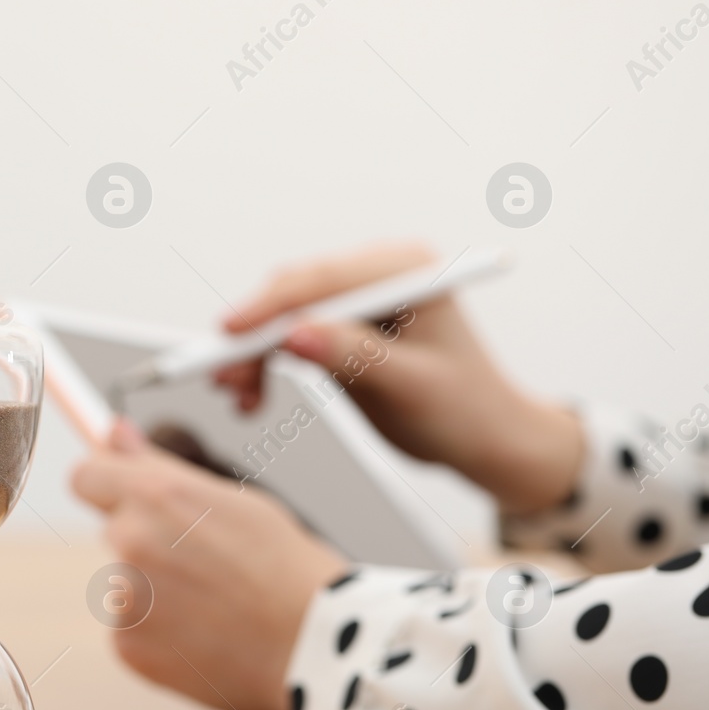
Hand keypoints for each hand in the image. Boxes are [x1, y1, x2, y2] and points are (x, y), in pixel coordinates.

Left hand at [71, 419, 345, 709]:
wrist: (317, 646)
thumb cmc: (285, 567)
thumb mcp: (231, 501)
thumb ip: (159, 466)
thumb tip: (112, 432)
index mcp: (157, 494)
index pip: (86, 476)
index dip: (106, 483)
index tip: (124, 495)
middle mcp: (131, 540)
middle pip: (114, 529)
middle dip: (147, 539)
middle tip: (208, 564)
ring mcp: (125, 597)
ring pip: (126, 582)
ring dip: (156, 590)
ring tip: (216, 605)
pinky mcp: (126, 645)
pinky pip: (131, 628)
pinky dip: (159, 634)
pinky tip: (205, 637)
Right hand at [213, 242, 582, 514]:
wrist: (484, 439)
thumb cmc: (466, 410)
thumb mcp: (410, 384)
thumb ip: (353, 354)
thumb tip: (293, 334)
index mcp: (406, 270)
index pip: (323, 279)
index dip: (270, 305)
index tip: (230, 332)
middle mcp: (376, 275)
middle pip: (294, 294)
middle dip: (254, 337)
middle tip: (224, 377)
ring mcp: (355, 301)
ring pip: (281, 316)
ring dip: (252, 356)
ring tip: (238, 396)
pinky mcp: (339, 328)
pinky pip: (285, 337)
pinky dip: (263, 365)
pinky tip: (252, 395)